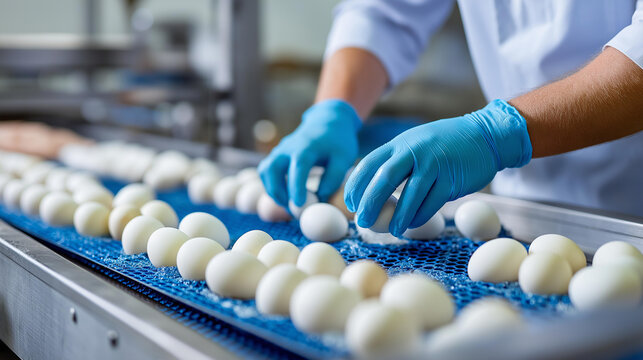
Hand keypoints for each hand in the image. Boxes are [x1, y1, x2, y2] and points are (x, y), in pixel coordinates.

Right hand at [258, 99, 360, 206]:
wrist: (327, 122)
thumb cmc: (338, 143)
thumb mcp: (344, 159)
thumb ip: (332, 179)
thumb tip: (318, 200)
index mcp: (307, 147)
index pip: (298, 167)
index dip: (296, 187)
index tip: (298, 205)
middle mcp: (288, 147)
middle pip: (272, 169)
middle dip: (278, 192)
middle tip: (293, 209)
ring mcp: (278, 150)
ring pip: (265, 172)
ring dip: (274, 190)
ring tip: (290, 204)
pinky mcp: (275, 156)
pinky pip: (266, 172)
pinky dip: (272, 186)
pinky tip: (286, 195)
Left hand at [344, 99, 531, 235]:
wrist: (485, 136)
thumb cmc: (444, 145)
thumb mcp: (415, 144)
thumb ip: (396, 161)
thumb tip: (371, 190)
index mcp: (400, 143)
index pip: (369, 164)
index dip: (356, 185)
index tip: (350, 204)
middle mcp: (414, 151)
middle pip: (384, 179)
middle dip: (370, 203)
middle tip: (362, 222)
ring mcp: (434, 164)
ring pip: (410, 195)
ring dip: (398, 217)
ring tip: (391, 231)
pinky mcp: (452, 179)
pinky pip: (432, 203)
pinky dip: (420, 216)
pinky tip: (413, 224)